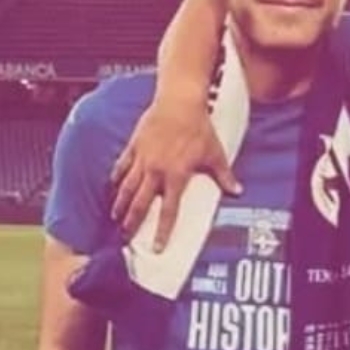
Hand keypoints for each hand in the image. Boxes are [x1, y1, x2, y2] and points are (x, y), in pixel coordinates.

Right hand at [109, 97, 238, 247]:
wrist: (179, 102)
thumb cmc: (199, 128)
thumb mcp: (215, 153)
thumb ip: (224, 175)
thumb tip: (238, 190)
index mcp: (176, 176)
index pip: (169, 210)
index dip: (163, 230)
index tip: (157, 247)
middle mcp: (156, 171)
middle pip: (140, 203)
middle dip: (133, 222)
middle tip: (126, 236)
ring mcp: (142, 158)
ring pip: (126, 187)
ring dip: (121, 204)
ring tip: (116, 217)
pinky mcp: (134, 145)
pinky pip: (122, 165)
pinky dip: (116, 176)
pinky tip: (112, 186)